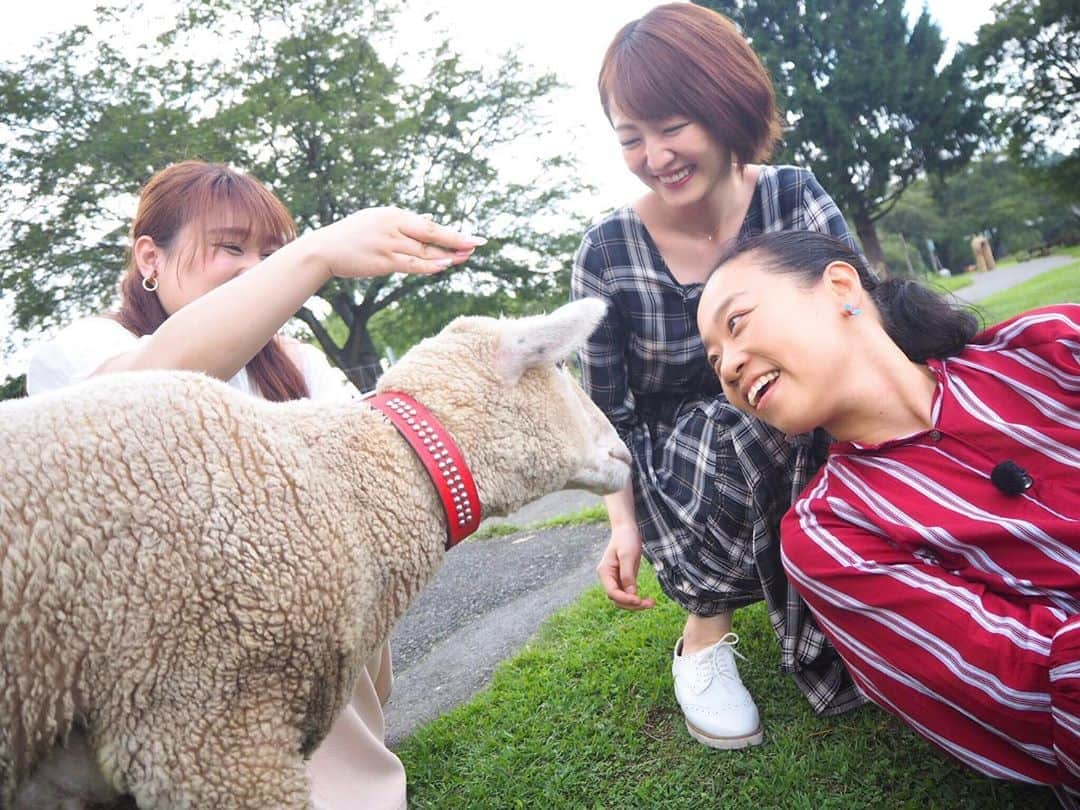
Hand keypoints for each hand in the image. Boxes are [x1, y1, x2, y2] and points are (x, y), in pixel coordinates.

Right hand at [303, 207, 485, 279]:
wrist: (325, 249)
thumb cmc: (353, 236)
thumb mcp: (378, 221)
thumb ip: (404, 223)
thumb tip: (428, 220)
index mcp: (394, 214)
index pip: (429, 225)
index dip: (452, 233)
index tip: (474, 239)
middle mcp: (393, 226)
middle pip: (431, 233)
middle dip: (457, 239)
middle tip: (479, 243)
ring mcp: (388, 243)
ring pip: (424, 250)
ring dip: (446, 255)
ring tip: (466, 258)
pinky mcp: (382, 261)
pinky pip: (411, 264)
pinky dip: (428, 265)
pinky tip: (443, 266)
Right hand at [596, 524, 654, 609]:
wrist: (627, 528)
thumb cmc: (625, 539)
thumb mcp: (627, 555)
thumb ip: (627, 575)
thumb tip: (631, 594)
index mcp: (604, 572)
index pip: (612, 592)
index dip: (625, 599)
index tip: (639, 600)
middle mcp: (608, 578)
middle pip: (617, 599)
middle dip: (632, 604)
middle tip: (649, 603)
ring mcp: (616, 579)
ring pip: (623, 599)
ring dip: (636, 604)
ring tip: (651, 603)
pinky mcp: (624, 579)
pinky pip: (629, 594)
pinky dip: (637, 598)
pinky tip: (648, 600)